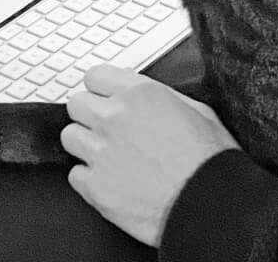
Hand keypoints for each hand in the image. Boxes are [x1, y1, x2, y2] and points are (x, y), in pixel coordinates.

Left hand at [62, 64, 238, 245]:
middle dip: (89, 112)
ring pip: (69, 136)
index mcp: (139, 94)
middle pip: (76, 104)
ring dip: (85, 143)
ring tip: (106, 153)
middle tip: (105, 125)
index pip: (95, 76)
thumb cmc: (208, 159)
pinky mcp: (95, 187)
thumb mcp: (196, 110)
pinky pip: (74, 174)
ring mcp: (100, 153)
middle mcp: (114, 119)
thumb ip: (160, 97)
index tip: (105, 96)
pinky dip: (88, 177)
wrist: (207, 201)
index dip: (102, 87)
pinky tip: (109, 178)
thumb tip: (146, 95)